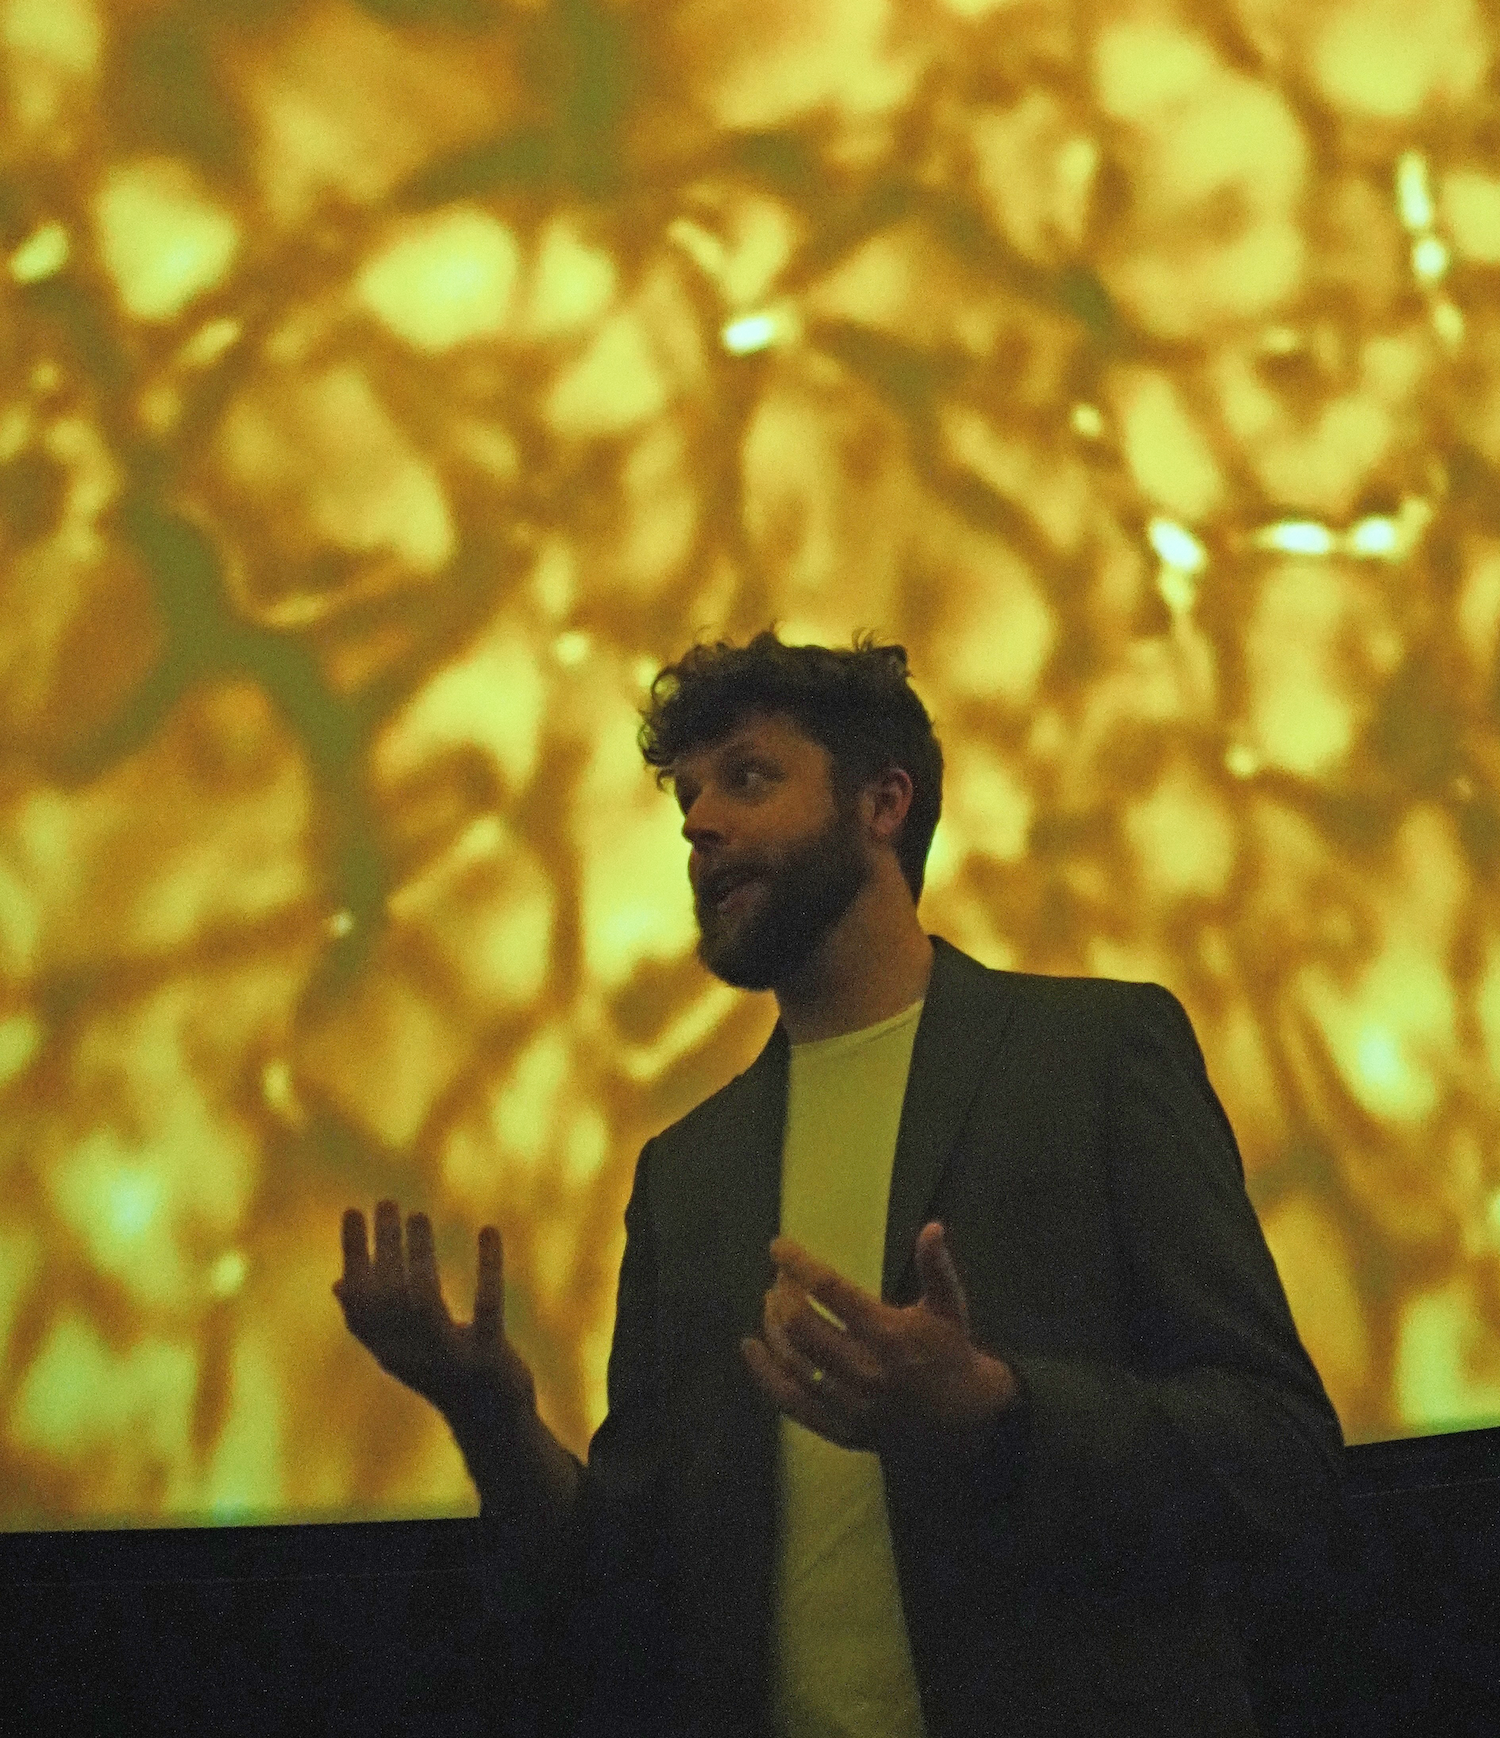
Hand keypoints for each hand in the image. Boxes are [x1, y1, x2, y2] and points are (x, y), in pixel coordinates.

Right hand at [333, 1199, 535, 1431]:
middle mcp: (412, 1357)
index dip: (353, 1254)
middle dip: (385, 1245)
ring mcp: (450, 1361)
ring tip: (418, 1215)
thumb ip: (376, 1318)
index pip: (360, 1299)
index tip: (352, 1210)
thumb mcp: (407, 1348)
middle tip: (388, 1202)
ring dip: (421, 1255)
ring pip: (426, 1302)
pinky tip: (488, 1230)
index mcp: (388, 1350)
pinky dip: (488, 1267)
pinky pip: (487, 1309)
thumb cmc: (446, 1375)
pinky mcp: (488, 1360)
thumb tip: (338, 1284)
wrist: (492, 1426)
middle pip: (390, 1295)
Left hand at [740, 1221, 1017, 1455]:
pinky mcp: (839, 1429)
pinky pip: (790, 1402)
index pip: (831, 1291)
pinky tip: (750, 1349)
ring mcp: (849, 1404)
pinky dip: (765, 1374)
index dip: (799, 1264)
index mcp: (889, 1335)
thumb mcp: (950, 1306)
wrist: (968, 1421)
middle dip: (783, 1295)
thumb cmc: (952, 1353)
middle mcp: (865, 1370)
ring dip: (773, 1327)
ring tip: (768, 1302)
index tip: (778, 1246)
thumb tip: (932, 1226)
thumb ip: (936, 1267)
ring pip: (793, 1362)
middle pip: (803, 1326)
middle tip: (780, 1279)